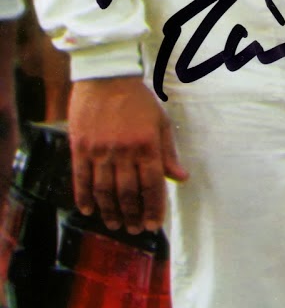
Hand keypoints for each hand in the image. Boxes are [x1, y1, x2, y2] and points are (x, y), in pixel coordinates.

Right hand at [69, 75, 187, 234]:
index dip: (154, 208)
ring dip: (110, 211)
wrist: (105, 77)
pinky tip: (89, 210)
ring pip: (104, 190)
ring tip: (116, 225)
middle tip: (136, 230)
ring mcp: (99, 151)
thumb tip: (181, 178)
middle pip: (128, 193)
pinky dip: (84, 196)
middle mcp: (123, 152)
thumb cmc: (138, 100)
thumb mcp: (161, 123)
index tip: (155, 224)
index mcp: (147, 146)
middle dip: (133, 215)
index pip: (153, 186)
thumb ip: (169, 153)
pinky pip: (81, 178)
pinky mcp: (80, 147)